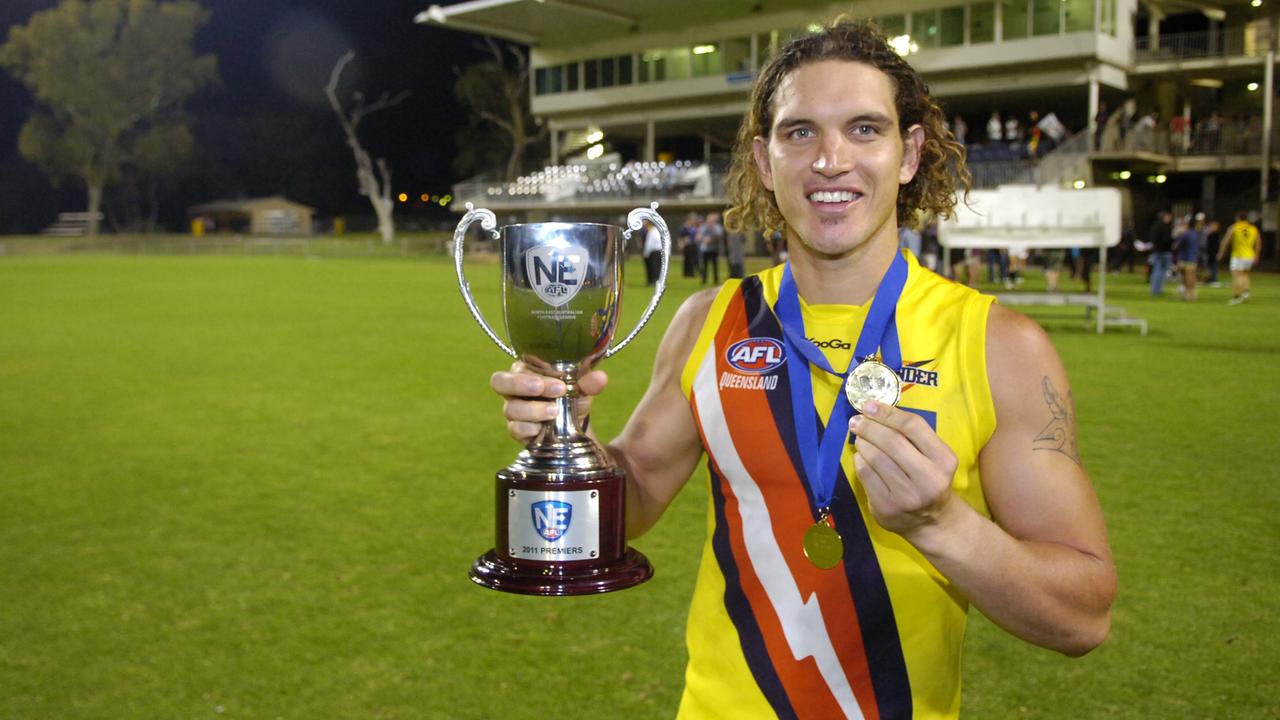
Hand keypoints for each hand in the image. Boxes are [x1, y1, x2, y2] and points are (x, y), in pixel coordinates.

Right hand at [489, 362, 607, 442]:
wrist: (574, 425)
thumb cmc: (572, 396)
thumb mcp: (582, 387)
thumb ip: (588, 381)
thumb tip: (600, 377)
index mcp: (527, 370)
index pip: (519, 365)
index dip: (534, 371)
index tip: (559, 379)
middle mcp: (515, 389)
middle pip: (499, 382)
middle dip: (520, 384)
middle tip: (542, 388)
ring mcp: (514, 411)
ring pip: (510, 408)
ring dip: (532, 409)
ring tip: (554, 411)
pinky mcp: (517, 431)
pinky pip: (514, 429)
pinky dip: (527, 428)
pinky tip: (541, 429)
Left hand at [849, 400, 959, 536]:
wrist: (932, 522)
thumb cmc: (929, 480)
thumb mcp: (933, 457)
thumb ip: (912, 436)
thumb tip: (875, 410)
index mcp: (944, 460)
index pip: (913, 426)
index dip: (888, 412)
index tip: (869, 405)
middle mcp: (928, 479)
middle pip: (892, 442)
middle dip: (870, 426)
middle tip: (856, 421)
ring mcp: (906, 496)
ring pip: (875, 458)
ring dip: (863, 442)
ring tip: (860, 438)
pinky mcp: (886, 508)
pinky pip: (865, 474)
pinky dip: (860, 460)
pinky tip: (862, 457)